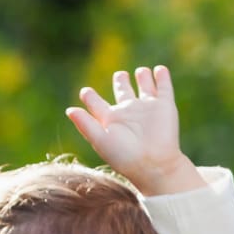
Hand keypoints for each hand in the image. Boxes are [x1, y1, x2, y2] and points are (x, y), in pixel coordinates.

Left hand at [65, 66, 203, 197]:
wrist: (153, 164)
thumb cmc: (124, 155)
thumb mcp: (100, 139)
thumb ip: (85, 124)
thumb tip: (69, 110)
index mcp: (111, 120)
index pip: (98, 105)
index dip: (90, 97)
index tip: (85, 92)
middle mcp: (128, 113)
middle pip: (124, 92)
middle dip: (122, 82)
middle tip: (120, 75)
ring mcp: (147, 108)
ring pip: (145, 87)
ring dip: (143, 78)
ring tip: (141, 71)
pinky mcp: (164, 106)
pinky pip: (164, 88)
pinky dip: (162, 78)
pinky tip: (160, 69)